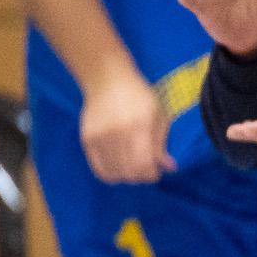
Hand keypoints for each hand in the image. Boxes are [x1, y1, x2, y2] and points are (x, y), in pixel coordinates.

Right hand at [80, 67, 174, 183]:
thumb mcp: (158, 115)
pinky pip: (99, 170)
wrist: (107, 80)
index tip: (155, 171)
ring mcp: (100, 136)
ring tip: (132, 166)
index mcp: (140, 124)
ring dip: (126, 176)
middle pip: (129, 172)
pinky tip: (118, 165)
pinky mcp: (87, 139)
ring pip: (114, 174)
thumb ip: (162, 143)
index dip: (152, 174)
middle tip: (145, 170)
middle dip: (141, 177)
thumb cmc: (139, 97)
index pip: (144, 164)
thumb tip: (169, 168)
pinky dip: (111, 174)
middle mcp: (118, 131)